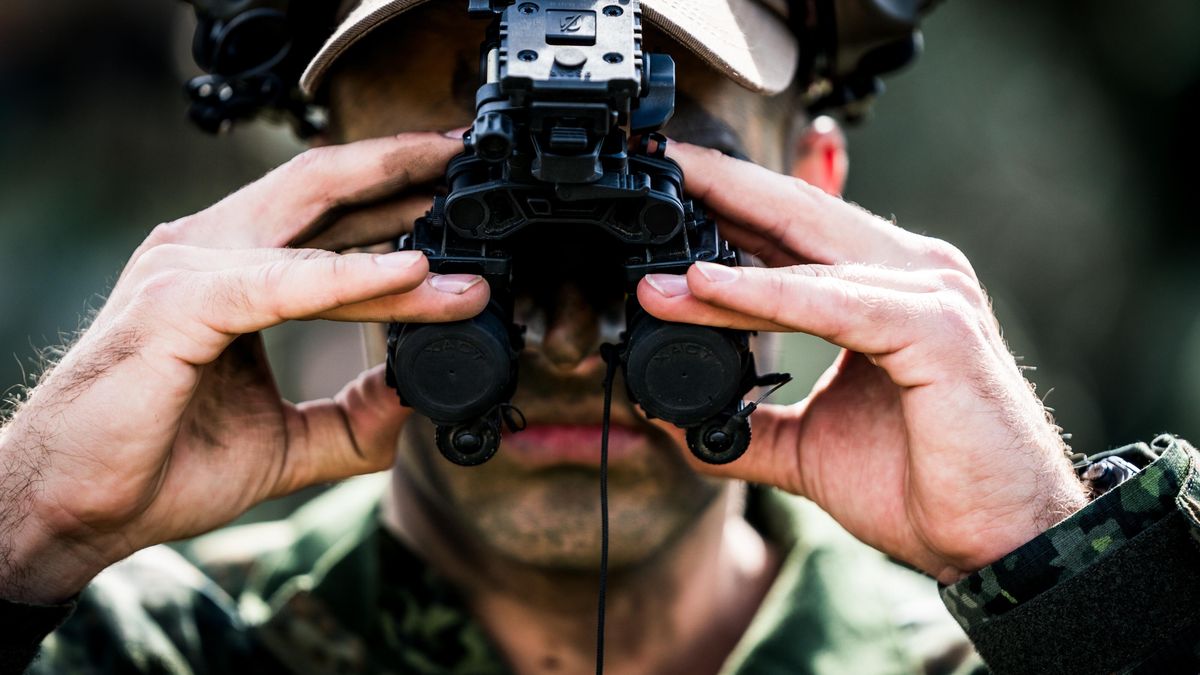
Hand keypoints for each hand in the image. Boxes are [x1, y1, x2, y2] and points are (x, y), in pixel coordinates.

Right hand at [0, 133, 489, 602]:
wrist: (79, 509)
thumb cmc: (164, 462)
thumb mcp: (288, 440)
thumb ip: (354, 416)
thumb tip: (416, 398)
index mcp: (231, 269)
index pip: (324, 215)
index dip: (392, 198)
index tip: (457, 197)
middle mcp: (209, 251)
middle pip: (317, 185)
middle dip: (396, 164)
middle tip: (465, 162)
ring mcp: (188, 270)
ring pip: (313, 230)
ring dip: (395, 225)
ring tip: (465, 227)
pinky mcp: (176, 306)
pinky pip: (279, 283)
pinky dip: (347, 277)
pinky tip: (410, 273)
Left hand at [637, 144, 1087, 582]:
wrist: (999, 544)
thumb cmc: (923, 484)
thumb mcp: (809, 446)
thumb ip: (749, 423)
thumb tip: (678, 422)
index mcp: (885, 285)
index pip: (793, 226)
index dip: (727, 202)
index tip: (663, 189)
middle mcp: (911, 273)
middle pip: (798, 212)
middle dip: (721, 186)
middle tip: (655, 170)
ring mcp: (930, 293)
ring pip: (804, 257)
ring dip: (721, 254)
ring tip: (652, 256)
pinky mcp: (937, 329)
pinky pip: (832, 303)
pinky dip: (764, 293)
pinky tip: (705, 285)